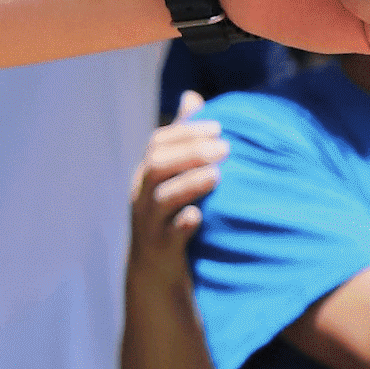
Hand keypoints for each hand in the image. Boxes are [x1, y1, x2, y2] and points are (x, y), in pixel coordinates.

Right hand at [130, 92, 224, 280]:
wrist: (155, 271)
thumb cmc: (170, 215)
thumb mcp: (173, 176)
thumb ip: (183, 140)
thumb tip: (192, 97)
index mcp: (146, 175)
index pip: (157, 142)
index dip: (186, 131)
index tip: (219, 128)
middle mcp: (143, 195)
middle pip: (155, 165)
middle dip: (190, 153)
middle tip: (226, 149)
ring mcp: (149, 222)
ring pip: (160, 198)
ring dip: (188, 184)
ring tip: (218, 176)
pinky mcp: (161, 247)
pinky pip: (167, 235)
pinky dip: (182, 224)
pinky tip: (198, 216)